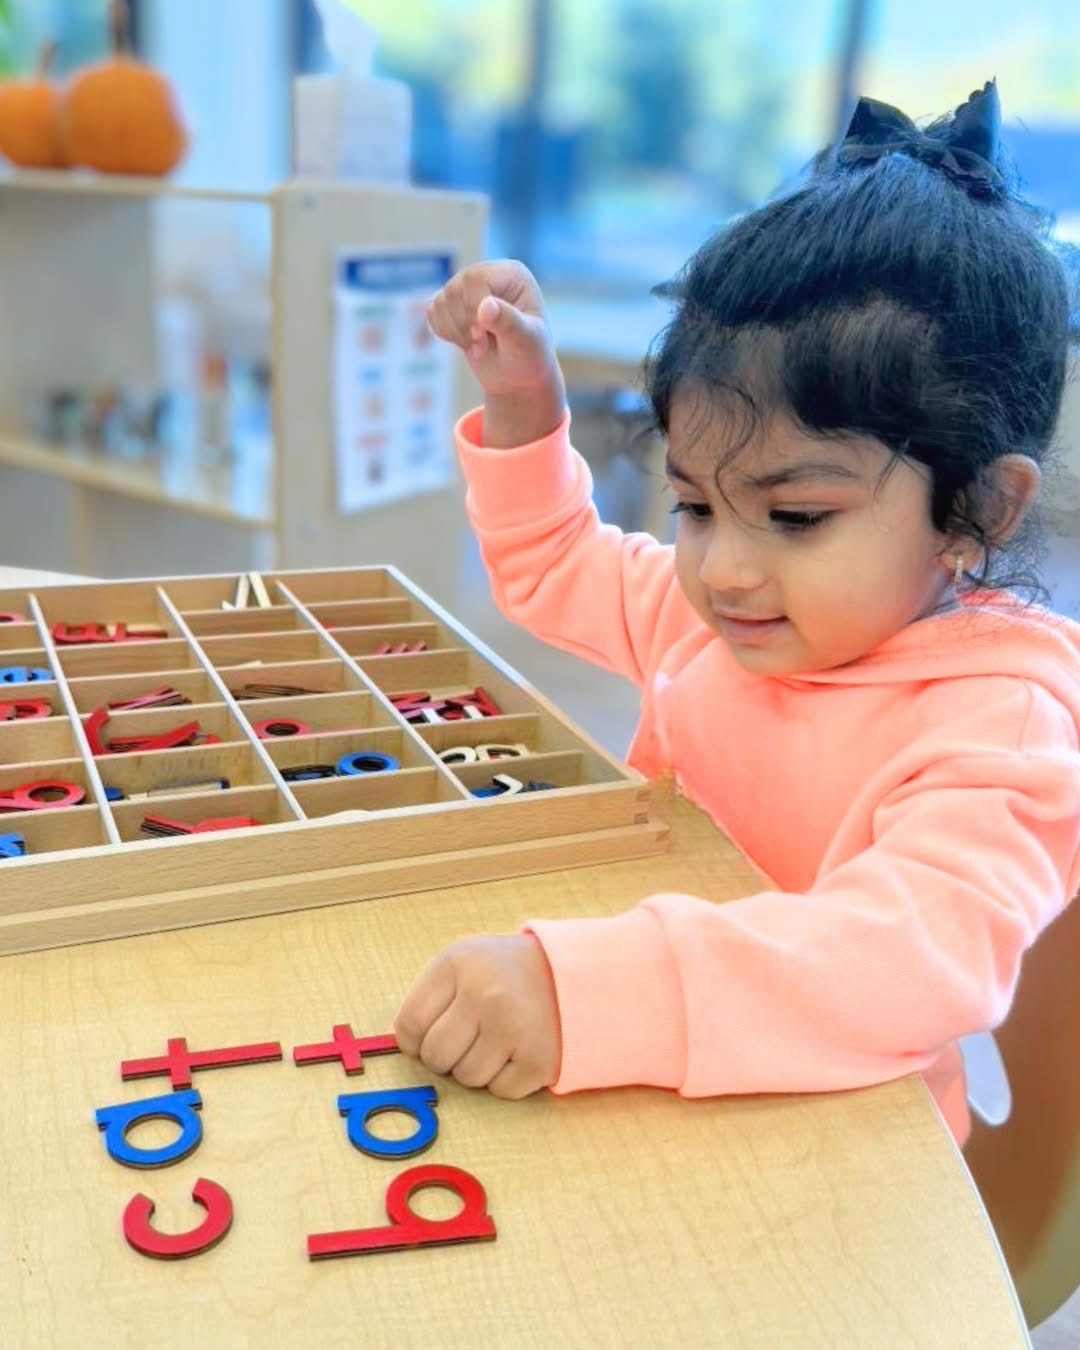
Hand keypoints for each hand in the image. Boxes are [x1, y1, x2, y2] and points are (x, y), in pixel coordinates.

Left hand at [394, 934, 561, 1098]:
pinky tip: (520, 1051)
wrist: (573, 973)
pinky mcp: (539, 1060)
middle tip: (470, 1038)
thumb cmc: (506, 973)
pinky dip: (507, 1079)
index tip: (432, 1035)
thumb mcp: (466, 961)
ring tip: (498, 1040)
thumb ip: (431, 996)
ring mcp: (514, 1027)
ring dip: (477, 1068)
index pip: (409, 1024)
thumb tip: (406, 1046)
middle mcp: (484, 993)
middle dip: (446, 1057)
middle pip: (435, 1056)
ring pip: (466, 1078)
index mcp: (458, 962)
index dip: (415, 1041)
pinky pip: (500, 1090)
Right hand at [426, 260, 566, 445]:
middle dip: (464, 324)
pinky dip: (445, 333)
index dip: (473, 309)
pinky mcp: (452, 305)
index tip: (483, 336)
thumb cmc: (530, 356)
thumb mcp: (525, 340)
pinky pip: (433, 312)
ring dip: (455, 332)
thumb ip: (508, 322)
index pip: (476, 279)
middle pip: (455, 289)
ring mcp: (468, 288)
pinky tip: (466, 342)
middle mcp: (488, 275)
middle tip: (482, 345)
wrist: (518, 375)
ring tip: (479, 346)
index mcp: (511, 274)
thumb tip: (485, 306)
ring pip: (441, 301)